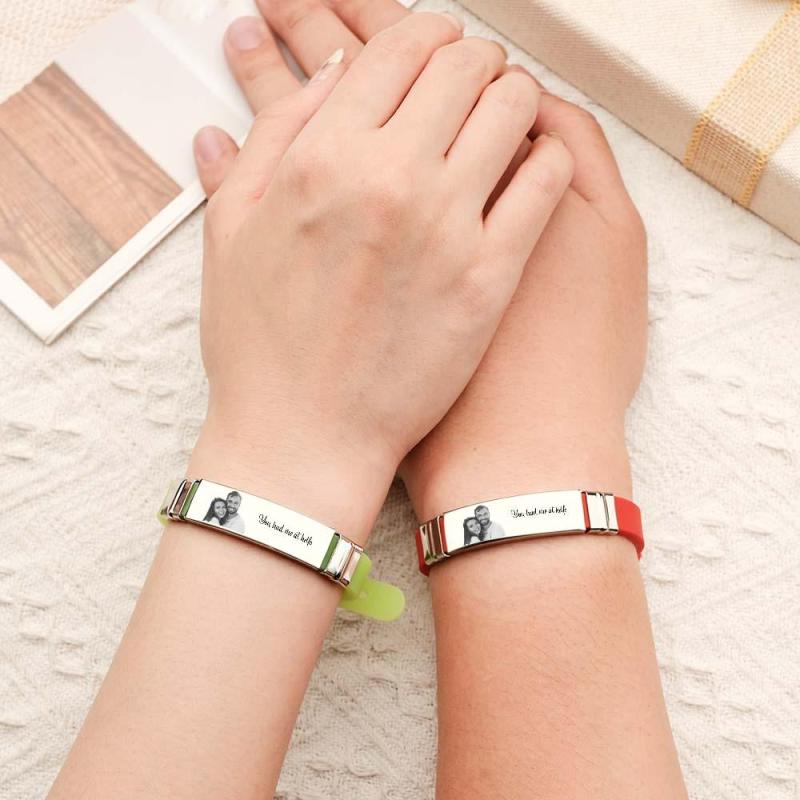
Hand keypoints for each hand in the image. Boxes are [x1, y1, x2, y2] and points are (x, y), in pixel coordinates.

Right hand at [190, 11, 572, 538]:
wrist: (305, 440)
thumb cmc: (262, 346)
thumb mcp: (231, 229)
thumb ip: (274, 137)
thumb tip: (326, 75)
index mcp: (324, 156)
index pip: (401, 45)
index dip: (427, 34)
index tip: (436, 48)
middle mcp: (391, 179)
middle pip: (466, 64)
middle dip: (473, 60)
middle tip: (471, 83)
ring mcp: (449, 228)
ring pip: (516, 109)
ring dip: (513, 99)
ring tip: (502, 122)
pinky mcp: (492, 278)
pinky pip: (547, 181)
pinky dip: (545, 157)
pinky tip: (530, 169)